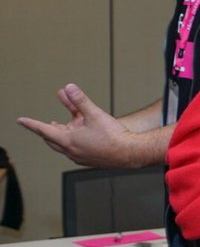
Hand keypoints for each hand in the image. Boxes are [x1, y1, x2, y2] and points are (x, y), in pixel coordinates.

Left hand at [16, 84, 141, 167]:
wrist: (130, 153)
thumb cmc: (114, 137)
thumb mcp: (95, 114)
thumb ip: (80, 101)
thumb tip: (69, 88)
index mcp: (68, 140)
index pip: (43, 130)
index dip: (31, 123)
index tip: (21, 120)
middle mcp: (71, 150)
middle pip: (52, 139)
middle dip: (47, 129)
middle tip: (45, 123)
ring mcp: (79, 156)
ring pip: (63, 144)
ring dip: (62, 133)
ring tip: (67, 124)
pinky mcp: (88, 159)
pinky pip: (74, 149)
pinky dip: (73, 140)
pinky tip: (83, 135)